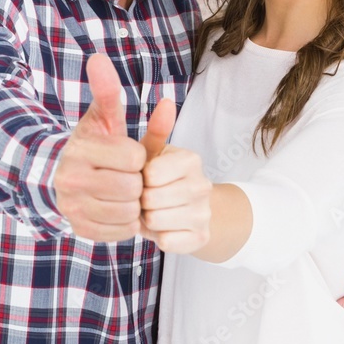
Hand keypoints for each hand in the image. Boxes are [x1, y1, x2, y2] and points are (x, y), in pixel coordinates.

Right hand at [54, 53, 146, 241]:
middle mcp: (71, 179)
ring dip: (134, 202)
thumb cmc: (92, 145)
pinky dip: (127, 222)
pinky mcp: (79, 230)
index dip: (137, 155)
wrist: (58, 178)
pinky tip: (118, 208)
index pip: (134, 156)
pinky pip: (122, 231)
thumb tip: (99, 58)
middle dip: (137, 180)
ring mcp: (73, 207)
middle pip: (133, 186)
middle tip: (127, 175)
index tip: (128, 154)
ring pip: (129, 211)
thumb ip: (108, 92)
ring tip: (123, 191)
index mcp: (81, 149)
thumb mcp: (101, 118)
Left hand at [139, 99, 212, 253]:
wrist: (190, 210)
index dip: (139, 180)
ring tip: (154, 212)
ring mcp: (204, 213)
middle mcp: (203, 185)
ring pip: (156, 222)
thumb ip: (156, 130)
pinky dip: (159, 237)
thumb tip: (166, 101)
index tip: (145, 179)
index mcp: (191, 160)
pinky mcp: (201, 238)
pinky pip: (166, 242)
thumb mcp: (155, 154)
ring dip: (148, 220)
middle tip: (147, 199)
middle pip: (151, 200)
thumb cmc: (162, 178)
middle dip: (142, 202)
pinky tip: (165, 227)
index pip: (149, 175)